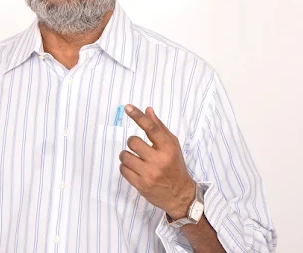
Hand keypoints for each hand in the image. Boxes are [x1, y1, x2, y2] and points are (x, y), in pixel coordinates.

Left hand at [119, 104, 195, 218]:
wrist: (180, 194)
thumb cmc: (175, 166)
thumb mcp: (172, 145)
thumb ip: (159, 128)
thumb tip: (147, 110)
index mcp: (168, 148)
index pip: (151, 128)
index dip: (138, 116)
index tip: (128, 108)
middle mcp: (159, 160)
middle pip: (133, 142)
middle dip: (132, 142)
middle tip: (137, 147)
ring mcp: (149, 174)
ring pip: (125, 156)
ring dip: (126, 155)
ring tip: (135, 159)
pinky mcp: (141, 185)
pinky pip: (123, 170)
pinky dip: (125, 167)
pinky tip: (134, 169)